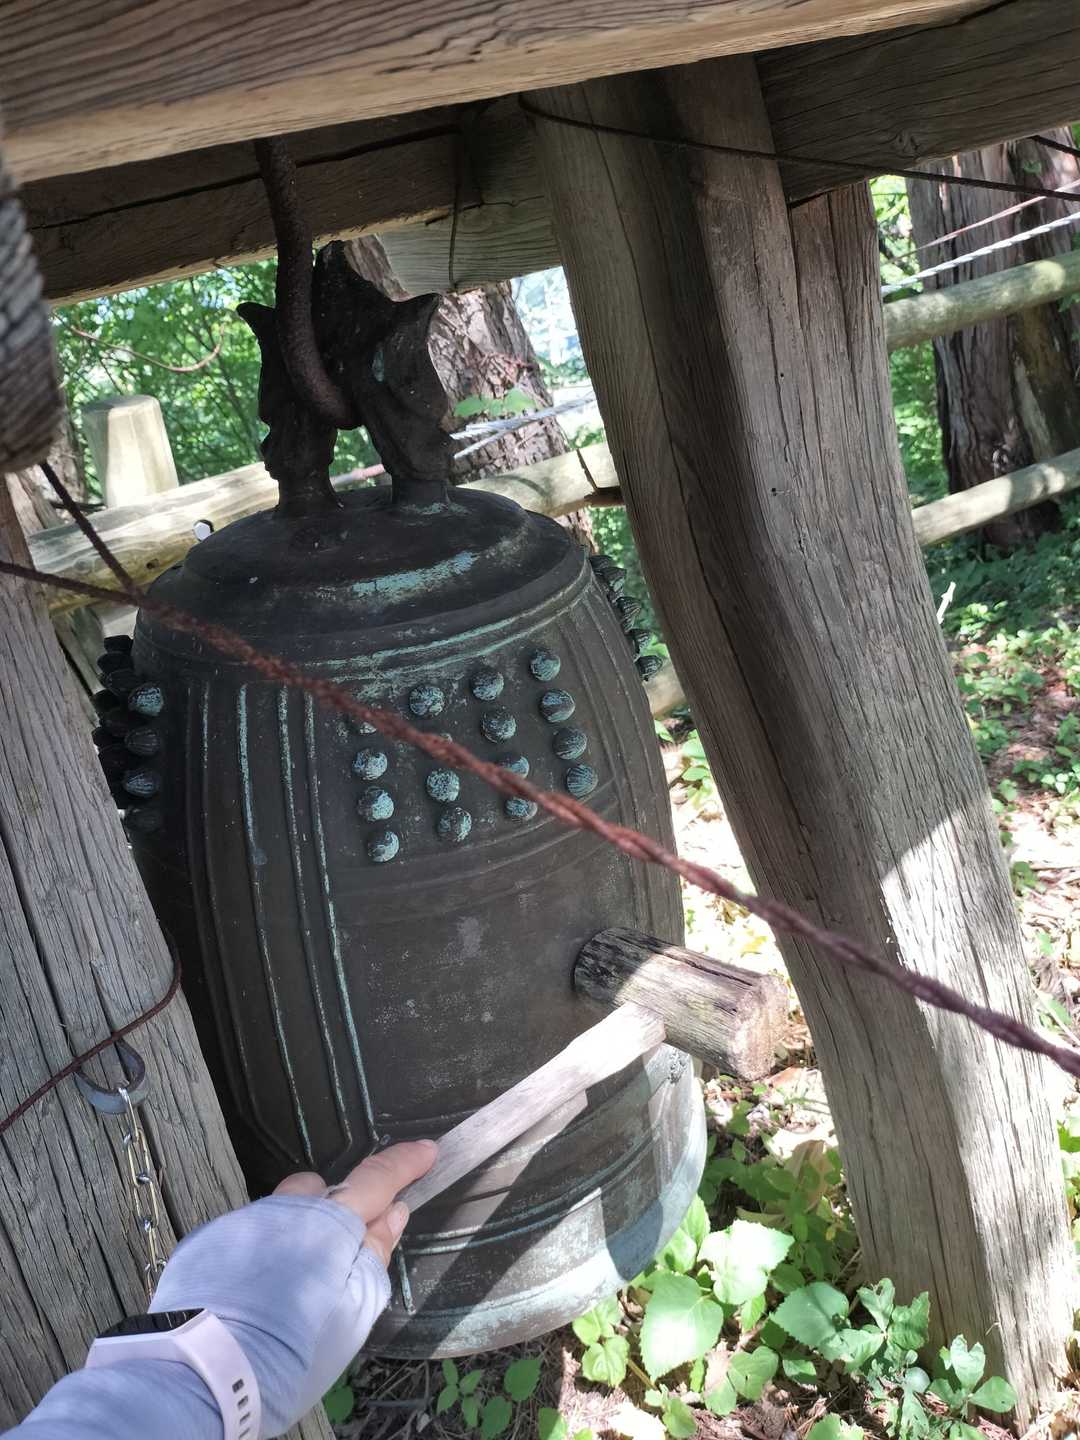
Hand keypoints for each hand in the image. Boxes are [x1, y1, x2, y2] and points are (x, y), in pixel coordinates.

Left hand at [151, 1139, 437, 1436]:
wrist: (198, 1376)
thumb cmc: (288, 1353)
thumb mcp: (352, 1314)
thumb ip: (375, 1255)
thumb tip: (392, 1214)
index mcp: (330, 1223)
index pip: (377, 1178)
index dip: (405, 1163)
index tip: (426, 1151)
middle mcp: (286, 1209)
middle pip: (323, 1190)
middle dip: (337, 1210)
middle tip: (337, 1261)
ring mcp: (243, 1223)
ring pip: (281, 1212)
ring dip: (295, 1233)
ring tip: (288, 1290)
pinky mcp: (207, 1244)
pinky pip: (247, 1236)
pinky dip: (260, 1256)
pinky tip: (254, 1299)